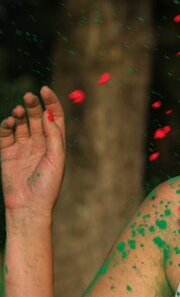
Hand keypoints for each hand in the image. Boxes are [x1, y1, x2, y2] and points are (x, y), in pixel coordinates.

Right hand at [0, 86, 65, 217]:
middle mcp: (40, 142)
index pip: (54, 116)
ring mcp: (23, 147)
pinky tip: (9, 122)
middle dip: (33, 104)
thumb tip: (49, 114)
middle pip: (37, 116)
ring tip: (18, 111)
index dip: (51, 102)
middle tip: (29, 96)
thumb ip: (53, 136)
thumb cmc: (48, 185)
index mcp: (55, 142)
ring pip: (21, 123)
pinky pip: (6, 134)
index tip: (45, 89)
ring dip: (20, 113)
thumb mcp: (57, 159)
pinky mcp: (7, 153)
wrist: (28, 206)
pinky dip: (7, 125)